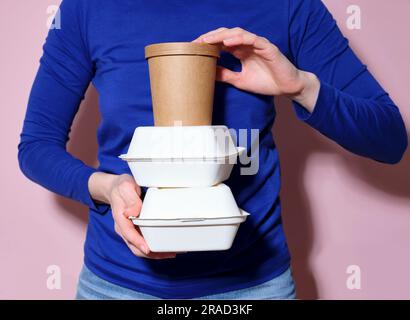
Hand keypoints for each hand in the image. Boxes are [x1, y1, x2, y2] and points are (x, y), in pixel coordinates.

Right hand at [88, 172, 176, 258]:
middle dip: (150, 253)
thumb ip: (131, 199)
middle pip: (135, 246)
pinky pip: (143, 242)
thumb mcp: (125, 187)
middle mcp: (124, 228)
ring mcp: (129, 230)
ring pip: (140, 248)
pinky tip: (165, 247)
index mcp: (120, 219)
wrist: (115, 188)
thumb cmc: (121, 187)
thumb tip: (133, 212)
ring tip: (170, 253)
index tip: (147, 249)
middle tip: (168, 254)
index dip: (138, 242)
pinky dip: (153, 247)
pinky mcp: (135, 230)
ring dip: (154, 253)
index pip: (128, 234)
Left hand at [194, 27, 319, 111]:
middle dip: (210, 37)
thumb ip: (226, 75)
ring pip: (237, 33)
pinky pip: (252, 39)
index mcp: (241, 51)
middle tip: (196, 43)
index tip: (194, 48)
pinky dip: (240, 39)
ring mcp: (257, 44)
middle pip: (226, 35)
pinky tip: (228, 42)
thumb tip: (209, 72)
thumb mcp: (240, 81)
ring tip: (208, 40)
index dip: (208, 44)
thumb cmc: (266, 83)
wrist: (287, 88)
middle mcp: (247, 45)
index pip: (221, 43)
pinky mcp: (267, 47)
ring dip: (221, 36)